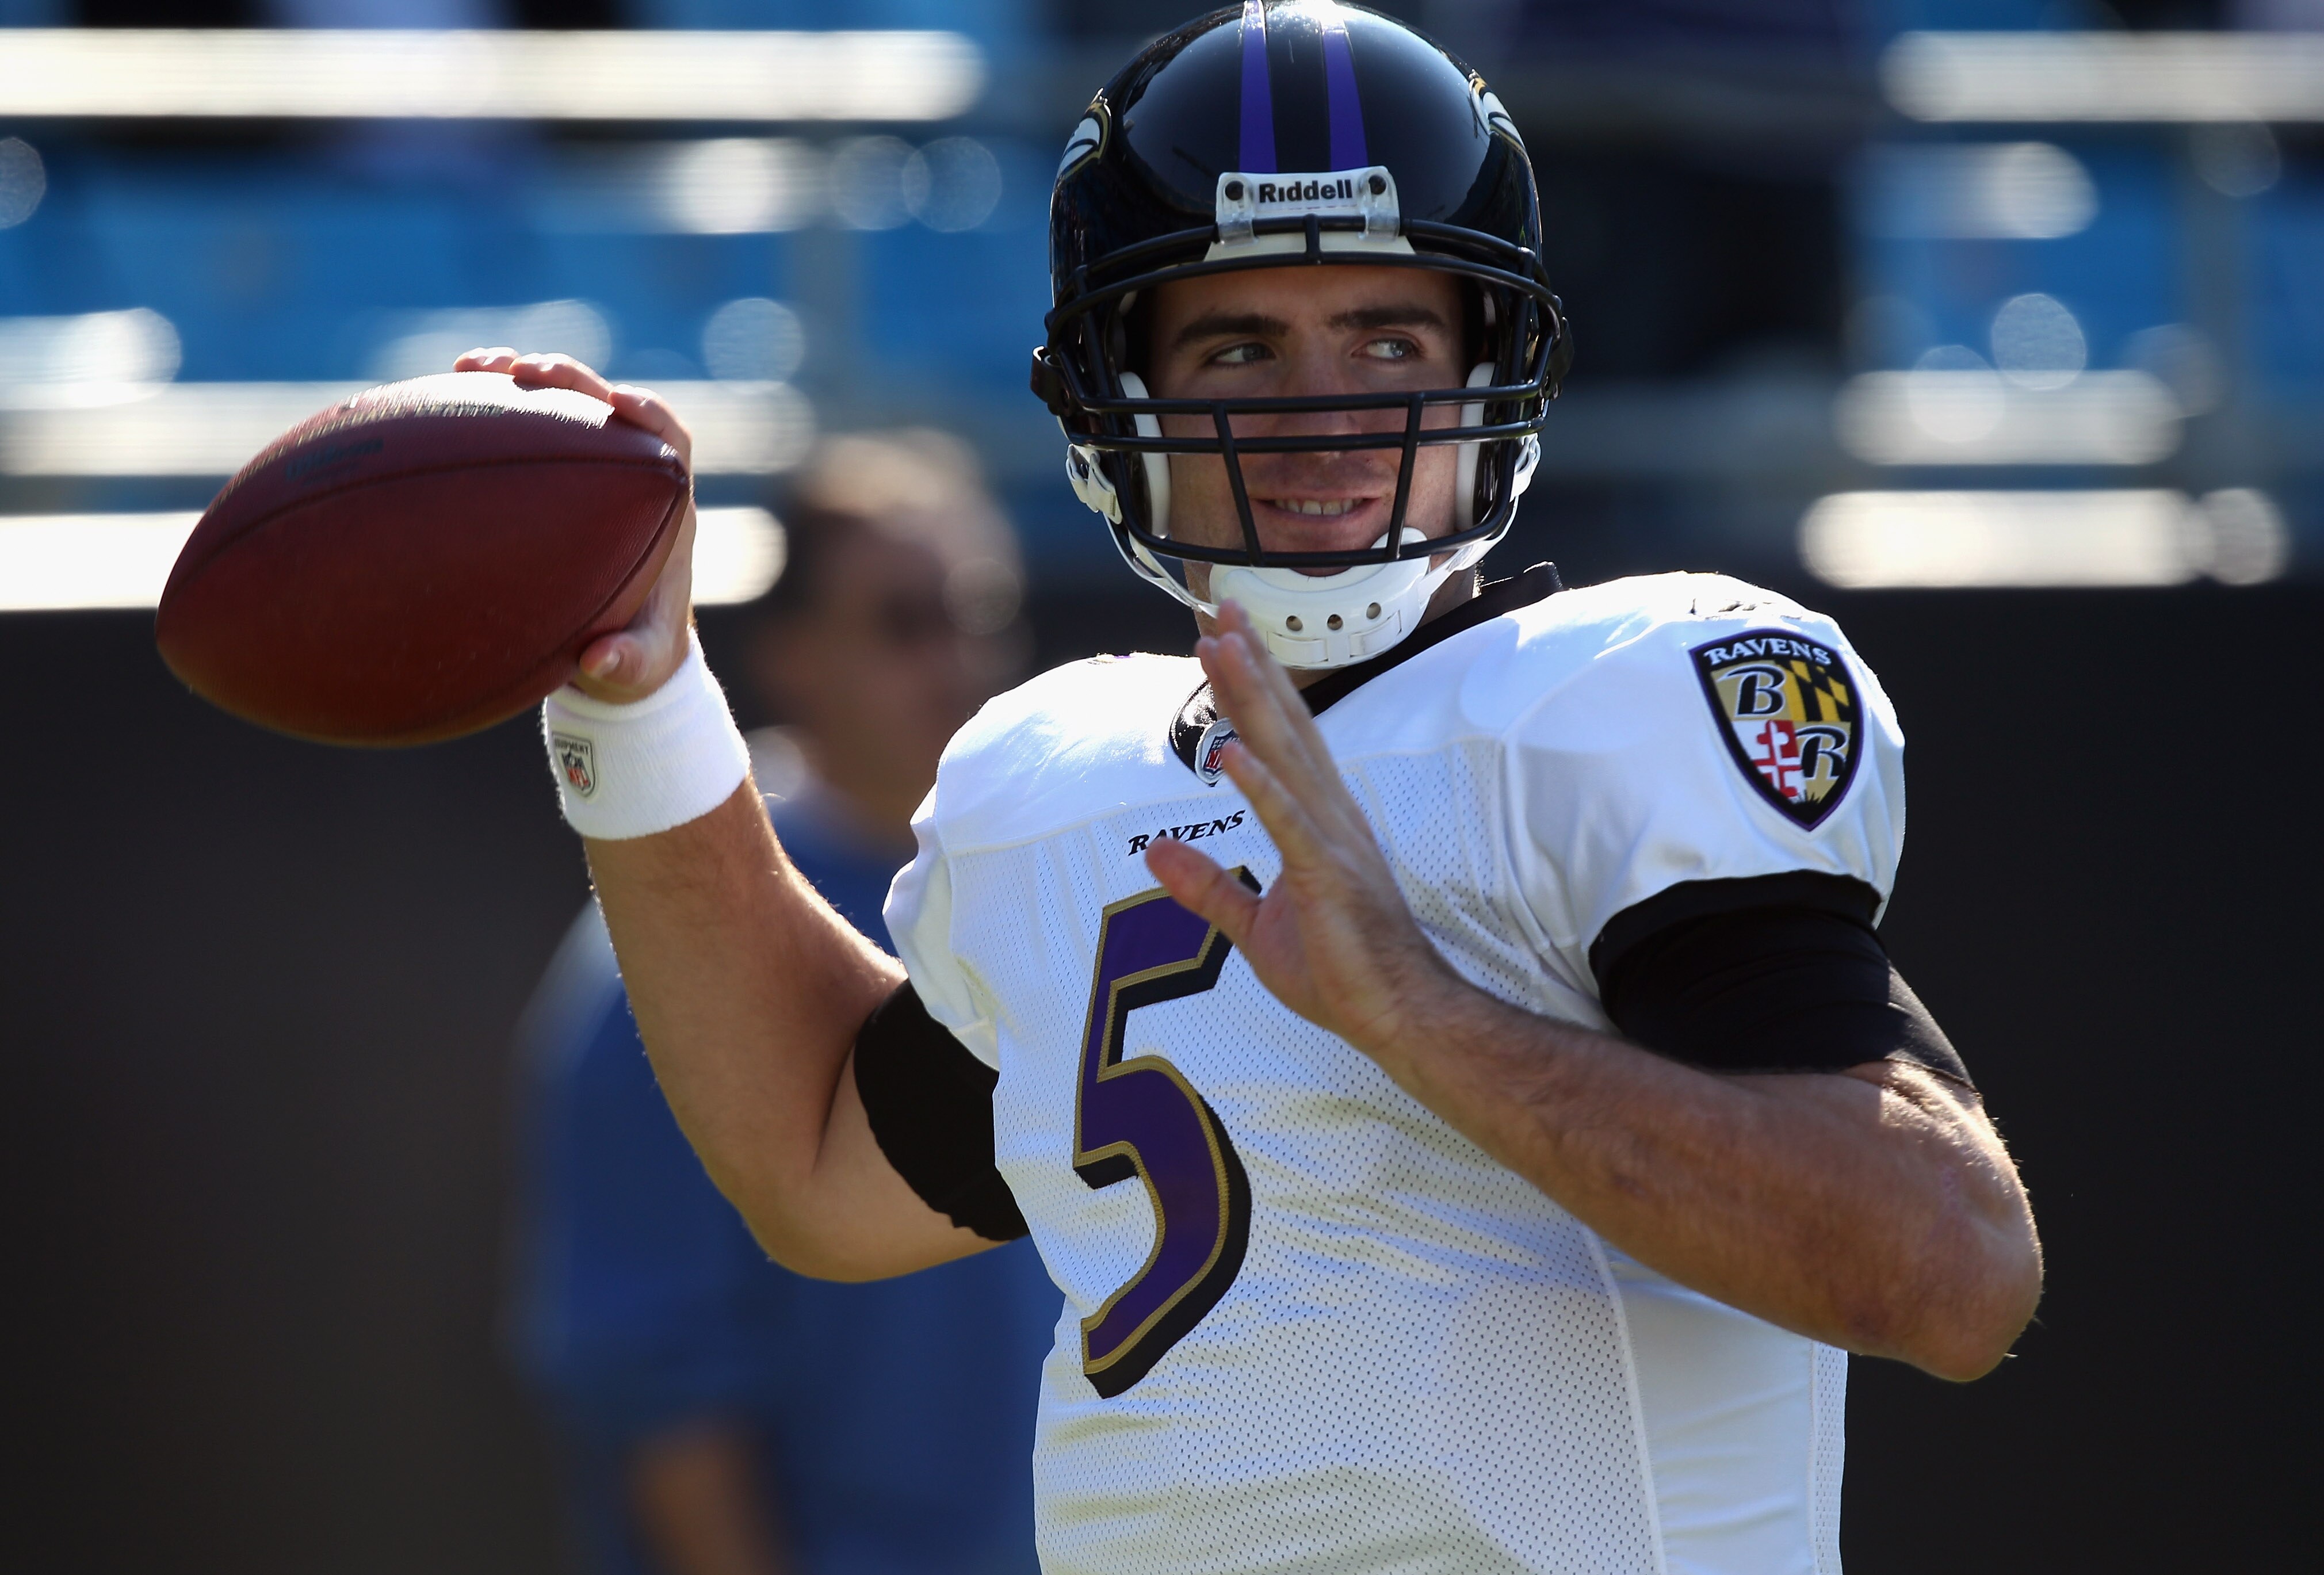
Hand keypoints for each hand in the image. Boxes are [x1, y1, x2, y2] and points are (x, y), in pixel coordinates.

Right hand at [453, 346, 696, 702]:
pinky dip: (487, 409)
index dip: (651, 416)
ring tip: (471, 366)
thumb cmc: (636, 660)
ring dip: (521, 379)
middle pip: (608, 407)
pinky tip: (441, 396)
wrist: (616, 659)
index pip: (670, 443)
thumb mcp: (637, 670)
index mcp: (663, 513)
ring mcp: (584, 474)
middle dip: (572, 380)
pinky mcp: (543, 480)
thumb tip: (599, 662)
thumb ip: (625, 665)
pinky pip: (519, 430)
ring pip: (560, 407)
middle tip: (525, 370)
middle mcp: (627, 481)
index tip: (620, 404)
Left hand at [1144, 601, 1467, 1057]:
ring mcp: (1333, 843)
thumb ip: (1205, 888)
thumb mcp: (1251, 927)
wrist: (1398, 1017)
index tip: (1220, 636)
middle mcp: (1330, 815)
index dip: (1249, 685)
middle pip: (1285, 726)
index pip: (1279, 738)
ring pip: (1286, 756)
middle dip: (1250, 666)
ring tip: (1221, 649)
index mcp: (1318, 820)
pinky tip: (1233, 752)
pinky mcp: (1330, 879)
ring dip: (1252, 701)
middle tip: (1219, 609)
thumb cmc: (1339, 972)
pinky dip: (1262, 787)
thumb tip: (1153, 852)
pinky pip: (1290, 826)